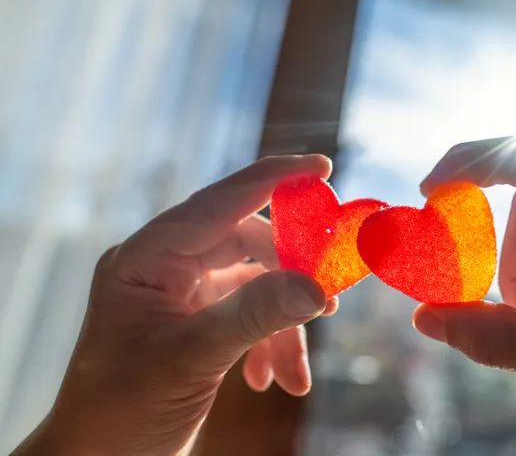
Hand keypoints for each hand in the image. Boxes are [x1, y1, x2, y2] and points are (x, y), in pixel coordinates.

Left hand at [13, 155, 336, 455]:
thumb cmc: (121, 412)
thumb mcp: (190, 359)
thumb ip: (253, 316)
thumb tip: (316, 286)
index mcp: (146, 258)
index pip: (219, 202)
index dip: (273, 180)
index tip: (322, 166)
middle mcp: (164, 267)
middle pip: (246, 244)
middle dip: (290, 276)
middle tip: (331, 299)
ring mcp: (182, 294)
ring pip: (254, 285)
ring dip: (282, 326)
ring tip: (296, 372)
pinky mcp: (197, 321)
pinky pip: (248, 314)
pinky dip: (270, 344)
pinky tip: (274, 380)